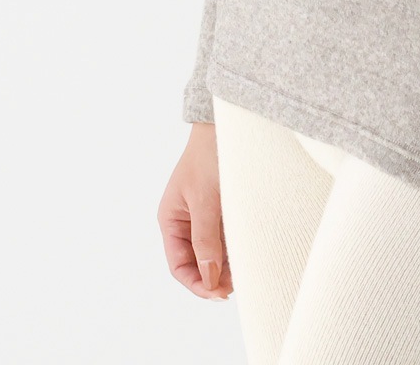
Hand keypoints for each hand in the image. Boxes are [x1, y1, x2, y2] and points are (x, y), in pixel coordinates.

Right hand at [157, 122, 233, 300]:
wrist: (227, 125)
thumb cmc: (209, 157)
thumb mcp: (205, 200)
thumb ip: (206, 239)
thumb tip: (210, 278)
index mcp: (170, 220)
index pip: (179, 265)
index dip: (197, 283)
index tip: (219, 293)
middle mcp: (185, 221)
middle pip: (197, 263)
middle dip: (214, 277)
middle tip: (238, 286)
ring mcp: (204, 216)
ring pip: (214, 252)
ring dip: (227, 265)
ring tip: (246, 272)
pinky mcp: (223, 209)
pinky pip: (226, 237)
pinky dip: (235, 248)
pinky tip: (248, 254)